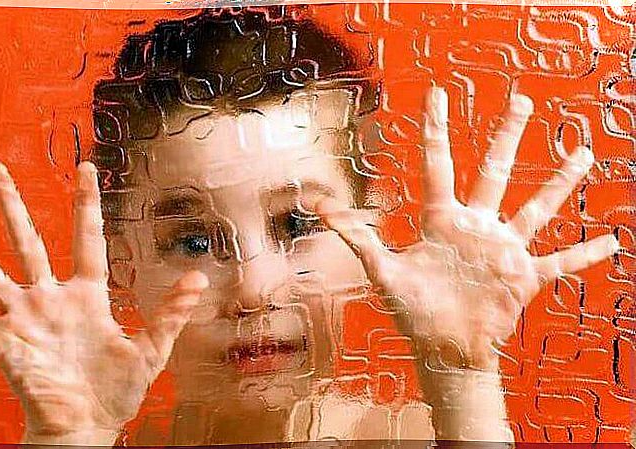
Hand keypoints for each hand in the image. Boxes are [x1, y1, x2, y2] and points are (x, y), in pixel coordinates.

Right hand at [0, 161, 207, 444]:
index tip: (85, 168)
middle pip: (27, 241)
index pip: (85, 238)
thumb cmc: (117, 391)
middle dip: (11, 205)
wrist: (86, 427)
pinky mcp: (3, 342)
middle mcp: (51, 298)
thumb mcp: (150, 351)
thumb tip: (198, 279)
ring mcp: (24, 318)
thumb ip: (170, 314)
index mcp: (87, 295)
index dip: (85, 204)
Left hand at [317, 87, 618, 371]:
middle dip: (508, 136)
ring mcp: (502, 250)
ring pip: (536, 208)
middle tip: (523, 101)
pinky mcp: (523, 277)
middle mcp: (475, 227)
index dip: (436, 130)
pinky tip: (612, 241)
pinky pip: (560, 262)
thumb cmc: (412, 311)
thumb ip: (356, 237)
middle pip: (494, 172)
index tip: (437, 95)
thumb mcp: (382, 270)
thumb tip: (319, 208)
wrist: (442, 349)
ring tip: (581, 154)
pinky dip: (584, 255)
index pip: (439, 165)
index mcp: (441, 221)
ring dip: (559, 183)